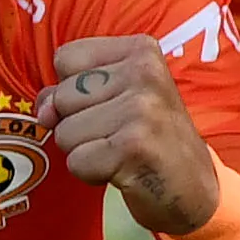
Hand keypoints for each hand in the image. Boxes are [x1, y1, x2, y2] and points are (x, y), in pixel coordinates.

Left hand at [40, 28, 229, 239]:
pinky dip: (92, 174)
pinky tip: (123, 171)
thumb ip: (70, 92)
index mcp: (141, 50)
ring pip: (65, 132)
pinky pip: (77, 162)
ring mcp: (141, 109)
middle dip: (78, 125)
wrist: (195, 189)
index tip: (109, 106)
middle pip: (62, 97)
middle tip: (118, 135)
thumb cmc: (149, 139)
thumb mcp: (116, 99)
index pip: (66, 58)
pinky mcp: (133, 148)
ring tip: (120, 153)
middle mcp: (144, 73)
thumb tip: (43, 111)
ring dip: (85, 152)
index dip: (74, 90)